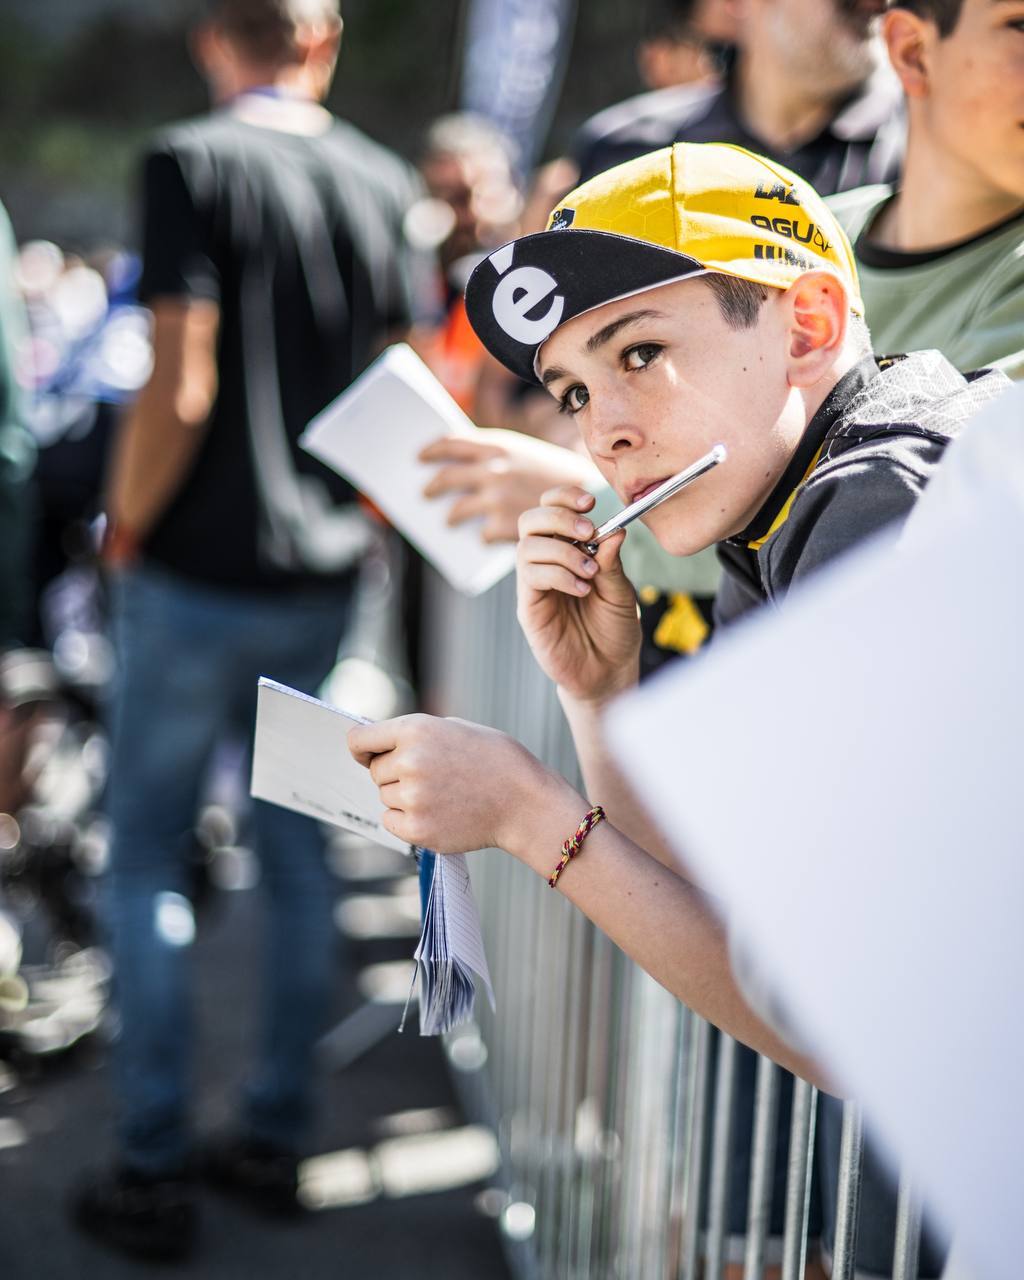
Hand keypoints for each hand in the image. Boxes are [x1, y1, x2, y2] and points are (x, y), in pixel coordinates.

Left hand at [348, 713, 561, 854]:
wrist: (525, 801)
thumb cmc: (494, 761)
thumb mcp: (454, 729)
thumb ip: (414, 735)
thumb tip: (377, 746)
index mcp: (416, 729)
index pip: (359, 739)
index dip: (362, 748)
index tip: (365, 755)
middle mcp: (409, 761)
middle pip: (375, 771)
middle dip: (395, 772)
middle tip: (432, 776)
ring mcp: (412, 797)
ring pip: (385, 797)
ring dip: (403, 796)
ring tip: (442, 794)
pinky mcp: (417, 829)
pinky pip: (390, 821)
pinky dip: (406, 820)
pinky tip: (437, 812)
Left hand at [420, 430, 601, 543]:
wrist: (592, 498)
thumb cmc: (563, 475)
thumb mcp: (530, 454)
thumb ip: (503, 456)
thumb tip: (474, 460)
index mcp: (498, 446)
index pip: (452, 443)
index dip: (433, 450)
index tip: (421, 456)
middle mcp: (491, 469)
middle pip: (447, 477)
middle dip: (432, 487)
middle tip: (426, 493)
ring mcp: (495, 498)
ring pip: (457, 511)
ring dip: (451, 516)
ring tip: (449, 520)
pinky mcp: (501, 525)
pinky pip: (481, 534)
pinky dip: (484, 536)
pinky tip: (489, 537)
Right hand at [516, 486, 640, 703]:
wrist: (608, 672)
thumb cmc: (614, 630)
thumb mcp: (621, 591)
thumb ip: (612, 562)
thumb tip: (615, 529)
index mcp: (568, 550)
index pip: (551, 510)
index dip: (563, 498)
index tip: (589, 502)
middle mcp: (546, 563)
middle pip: (530, 520)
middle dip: (558, 517)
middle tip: (587, 532)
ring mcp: (535, 585)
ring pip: (527, 547)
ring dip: (562, 551)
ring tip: (589, 572)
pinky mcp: (529, 608)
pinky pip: (531, 577)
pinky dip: (558, 576)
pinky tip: (581, 589)